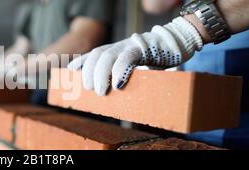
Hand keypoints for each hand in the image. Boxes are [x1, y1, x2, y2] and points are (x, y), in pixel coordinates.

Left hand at [67, 17, 202, 95]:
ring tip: (100, 91)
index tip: (70, 71)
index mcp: (116, 50)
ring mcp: (131, 45)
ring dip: (101, 74)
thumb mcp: (136, 68)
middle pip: (97, 54)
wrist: (178, 44)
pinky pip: (128, 57)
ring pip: (108, 55)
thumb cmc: (157, 60)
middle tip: (89, 89)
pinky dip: (120, 70)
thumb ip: (124, 76)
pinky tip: (118, 84)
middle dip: (89, 72)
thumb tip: (116, 94)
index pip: (94, 53)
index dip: (81, 61)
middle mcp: (120, 46)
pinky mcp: (144, 48)